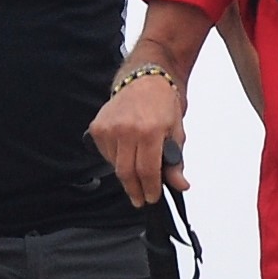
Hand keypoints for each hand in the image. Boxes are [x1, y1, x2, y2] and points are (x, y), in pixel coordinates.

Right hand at [87, 73, 187, 206]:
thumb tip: (180, 185)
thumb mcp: (177, 132)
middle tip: (141, 199)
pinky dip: (115, 159)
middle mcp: (127, 128)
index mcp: (150, 130)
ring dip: (126, 173)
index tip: (151, 198)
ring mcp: (110, 128)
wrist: (145, 79)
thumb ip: (176, 162)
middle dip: (135, 190)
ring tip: (136, 169)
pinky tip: (126, 152)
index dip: (150, 189)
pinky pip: (105, 154)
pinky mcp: (97, 127)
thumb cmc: (162, 103)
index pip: (147, 170)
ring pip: (115, 165)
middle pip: (127, 172)